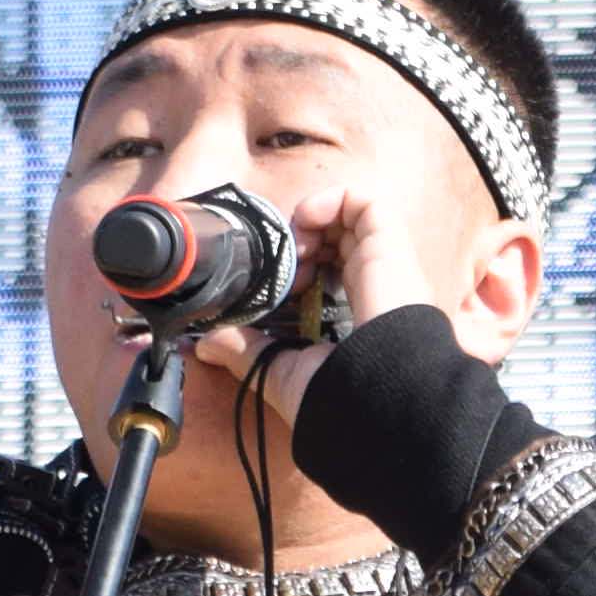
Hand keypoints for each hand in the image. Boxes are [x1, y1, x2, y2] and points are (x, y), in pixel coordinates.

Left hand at [235, 185, 506, 453]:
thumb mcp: (280, 371)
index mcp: (355, 317)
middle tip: (282, 264)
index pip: (329, 276)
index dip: (298, 270)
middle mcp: (372, 287)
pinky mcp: (390, 244)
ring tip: (294, 245)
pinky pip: (366, 201)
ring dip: (313, 220)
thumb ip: (244, 352)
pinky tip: (308, 224)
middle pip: (337, 242)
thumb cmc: (339, 394)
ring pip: (351, 218)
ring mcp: (383, 263)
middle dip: (302, 242)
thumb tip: (205, 345)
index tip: (275, 288)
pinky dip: (332, 200)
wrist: (378, 395)